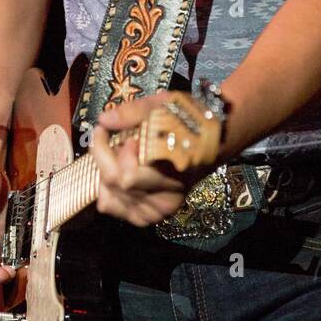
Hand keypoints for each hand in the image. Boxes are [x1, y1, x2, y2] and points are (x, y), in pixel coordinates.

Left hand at [91, 91, 208, 227]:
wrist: (216, 140)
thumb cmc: (191, 121)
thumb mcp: (164, 106)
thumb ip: (132, 113)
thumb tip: (104, 120)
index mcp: (172, 172)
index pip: (125, 177)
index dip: (108, 151)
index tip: (106, 129)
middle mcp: (165, 198)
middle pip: (115, 186)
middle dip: (103, 158)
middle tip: (108, 138)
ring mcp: (159, 210)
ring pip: (110, 202)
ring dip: (104, 175)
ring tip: (114, 156)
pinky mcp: (154, 215)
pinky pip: (117, 210)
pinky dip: (110, 192)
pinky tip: (118, 173)